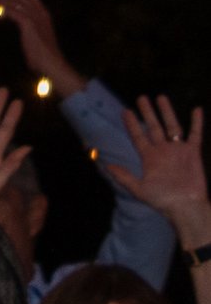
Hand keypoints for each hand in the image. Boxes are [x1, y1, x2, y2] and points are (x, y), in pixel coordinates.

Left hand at [0, 0, 78, 89]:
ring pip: (15, 2)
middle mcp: (42, 13)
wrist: (51, 65)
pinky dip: (1, 11)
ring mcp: (36, 17)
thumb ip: (30, 31)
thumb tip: (22, 31)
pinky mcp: (29, 24)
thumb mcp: (37, 40)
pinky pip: (12, 11)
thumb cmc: (43, 58)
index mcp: (44, 15)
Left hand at [104, 96, 209, 237]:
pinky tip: (196, 110)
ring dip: (167, 112)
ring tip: (161, 97)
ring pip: (172, 126)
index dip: (132, 124)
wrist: (184, 206)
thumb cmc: (161, 200)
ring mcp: (178, 150)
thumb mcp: (138, 188)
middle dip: (147, 113)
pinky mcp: (193, 153)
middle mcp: (162, 151)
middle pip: (153, 127)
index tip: (125, 111)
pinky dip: (196, 123)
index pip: (138, 137)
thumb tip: (106, 165)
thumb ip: (123, 176)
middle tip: (141, 97)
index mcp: (148, 158)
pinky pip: (195, 134)